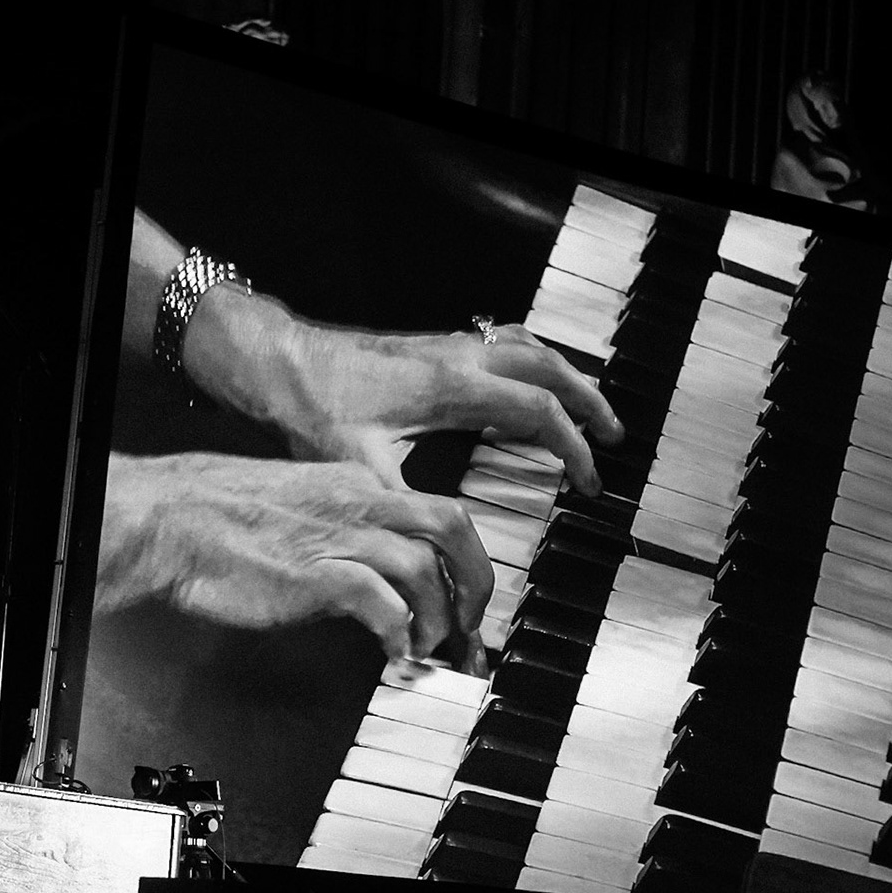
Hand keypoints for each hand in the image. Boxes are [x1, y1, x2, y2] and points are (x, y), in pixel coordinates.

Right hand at [96, 452, 492, 660]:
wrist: (172, 520)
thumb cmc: (219, 520)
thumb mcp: (299, 510)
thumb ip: (340, 537)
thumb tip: (369, 583)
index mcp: (355, 485)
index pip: (433, 512)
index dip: (462, 560)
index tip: (464, 600)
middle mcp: (358, 503)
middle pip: (450, 528)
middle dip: (474, 582)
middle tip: (469, 626)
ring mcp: (340, 536)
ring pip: (424, 568)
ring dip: (436, 617)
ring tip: (423, 649)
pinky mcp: (317, 573)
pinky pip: (382, 603)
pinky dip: (398, 634)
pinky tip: (393, 655)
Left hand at [187, 287, 623, 494]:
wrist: (277, 359)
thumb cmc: (312, 407)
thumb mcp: (361, 467)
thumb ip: (407, 507)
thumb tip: (437, 552)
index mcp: (452, 386)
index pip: (538, 410)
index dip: (573, 448)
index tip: (588, 481)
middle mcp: (458, 357)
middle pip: (549, 367)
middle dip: (589, 401)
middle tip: (614, 436)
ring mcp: (447, 344)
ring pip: (528, 347)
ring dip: (565, 375)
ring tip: (589, 406)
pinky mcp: (432, 344)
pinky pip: (501, 341)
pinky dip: (530, 359)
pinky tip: (528, 380)